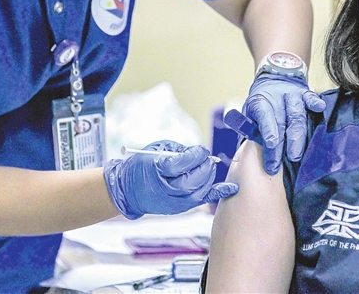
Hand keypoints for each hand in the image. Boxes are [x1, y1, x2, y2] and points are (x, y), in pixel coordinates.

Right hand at [104, 140, 238, 219]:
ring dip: (209, 178)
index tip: (201, 150)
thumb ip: (177, 151)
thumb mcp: (156, 150)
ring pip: (198, 192)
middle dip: (204, 167)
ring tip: (210, 167)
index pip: (181, 164)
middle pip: (192, 180)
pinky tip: (230, 188)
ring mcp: (173, 202)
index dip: (195, 156)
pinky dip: (216, 193)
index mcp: (156, 171)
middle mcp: (165, 189)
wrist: (128, 190)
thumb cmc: (142, 166)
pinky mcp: (179, 208)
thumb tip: (198, 153)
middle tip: (208, 159)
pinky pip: (201, 201)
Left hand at [243, 74, 325, 174]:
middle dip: (286, 142)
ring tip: (299, 153)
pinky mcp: (304, 93)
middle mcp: (276, 98)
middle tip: (289, 159)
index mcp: (260, 102)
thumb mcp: (251, 114)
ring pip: (297, 114)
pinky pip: (311, 97)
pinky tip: (320, 108)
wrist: (272, 81)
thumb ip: (254, 130)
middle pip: (283, 121)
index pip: (264, 117)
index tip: (272, 145)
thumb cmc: (262, 105)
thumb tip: (256, 155)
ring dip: (299, 134)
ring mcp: (292, 95)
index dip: (269, 131)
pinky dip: (315, 102)